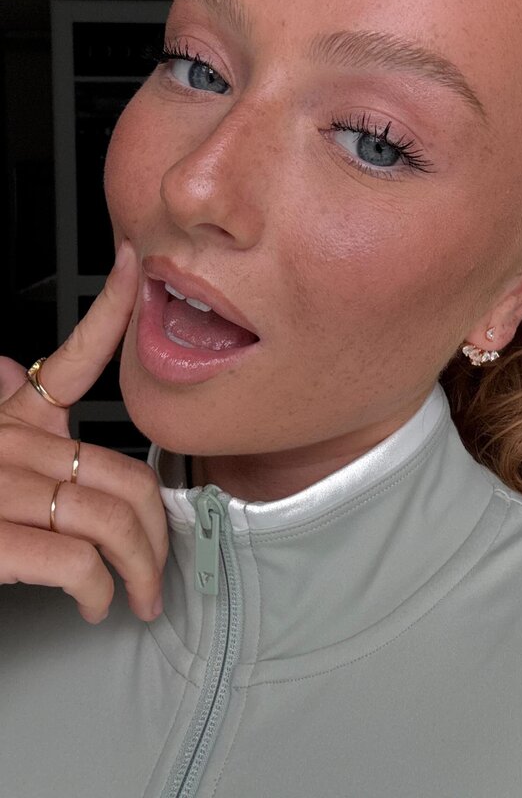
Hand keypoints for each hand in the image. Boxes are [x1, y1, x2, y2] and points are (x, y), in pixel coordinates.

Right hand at [0, 240, 168, 623]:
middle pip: (123, 472)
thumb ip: (2, 413)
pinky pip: (76, 559)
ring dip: (139, 570)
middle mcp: (8, 445)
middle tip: (159, 565)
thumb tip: (10, 368)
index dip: (111, 307)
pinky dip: (98, 590)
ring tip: (136, 596)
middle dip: (157, 530)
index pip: (75, 356)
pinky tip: (93, 603)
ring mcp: (0, 489)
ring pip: (111, 519)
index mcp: (11, 421)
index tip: (132, 266)